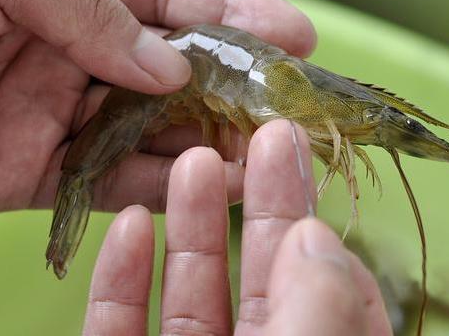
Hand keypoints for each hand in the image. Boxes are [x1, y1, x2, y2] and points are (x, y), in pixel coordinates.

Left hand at [0, 0, 315, 213]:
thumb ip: (84, 1)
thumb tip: (166, 63)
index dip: (238, 10)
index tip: (293, 36)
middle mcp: (76, 48)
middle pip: (177, 67)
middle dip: (236, 88)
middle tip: (286, 111)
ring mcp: (63, 113)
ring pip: (156, 129)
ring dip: (211, 144)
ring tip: (262, 157)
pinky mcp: (42, 172)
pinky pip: (115, 181)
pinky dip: (163, 188)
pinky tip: (210, 190)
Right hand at [83, 120, 391, 335]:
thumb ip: (321, 308)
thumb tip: (314, 233)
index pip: (329, 289)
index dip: (317, 225)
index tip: (307, 165)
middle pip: (258, 274)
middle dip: (256, 199)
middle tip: (258, 132)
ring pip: (190, 292)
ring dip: (190, 223)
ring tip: (192, 160)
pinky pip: (119, 327)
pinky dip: (120, 278)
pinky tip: (129, 223)